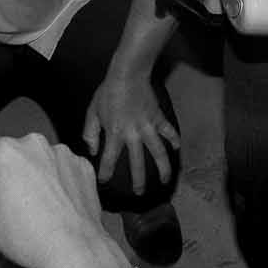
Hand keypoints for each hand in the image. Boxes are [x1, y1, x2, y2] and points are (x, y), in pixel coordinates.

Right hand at [0, 131, 129, 267]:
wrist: (75, 249)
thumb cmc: (30, 237)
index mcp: (6, 154)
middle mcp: (34, 145)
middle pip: (11, 150)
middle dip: (4, 167)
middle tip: (2, 194)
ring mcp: (62, 154)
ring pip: (37, 157)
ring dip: (31, 171)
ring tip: (32, 203)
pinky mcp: (82, 166)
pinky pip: (60, 166)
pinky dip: (54, 177)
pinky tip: (53, 200)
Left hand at [83, 74, 179, 195]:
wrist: (128, 74)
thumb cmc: (107, 92)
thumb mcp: (92, 112)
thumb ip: (90, 133)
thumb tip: (93, 151)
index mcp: (114, 133)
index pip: (108, 159)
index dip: (105, 172)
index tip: (104, 181)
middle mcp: (133, 134)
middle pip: (138, 163)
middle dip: (138, 180)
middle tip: (139, 193)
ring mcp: (148, 127)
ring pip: (158, 152)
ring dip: (163, 168)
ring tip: (165, 180)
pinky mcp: (158, 118)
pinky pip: (168, 131)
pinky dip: (173, 139)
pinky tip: (176, 148)